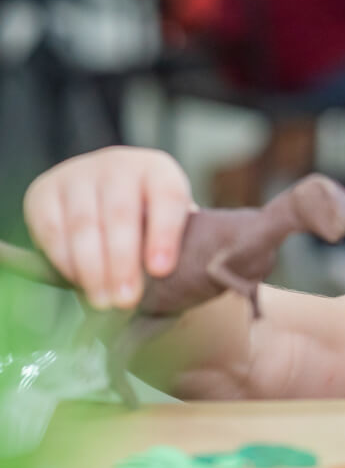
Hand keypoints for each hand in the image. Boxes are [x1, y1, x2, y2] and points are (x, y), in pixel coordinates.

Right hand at [23, 146, 193, 309]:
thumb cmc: (149, 223)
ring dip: (93, 268)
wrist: (105, 199)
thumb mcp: (171, 227)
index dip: (165, 234)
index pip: (168, 197)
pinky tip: (78, 283)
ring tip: (103, 302)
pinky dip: (65, 260)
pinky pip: (52, 229)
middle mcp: (118, 165)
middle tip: (127, 300)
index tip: (161, 271)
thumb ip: (177, 247)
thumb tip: (171, 285)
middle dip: (123, 262)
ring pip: (84, 223)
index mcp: (159, 170)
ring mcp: (77, 175)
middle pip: (121, 214)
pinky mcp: (43, 192)